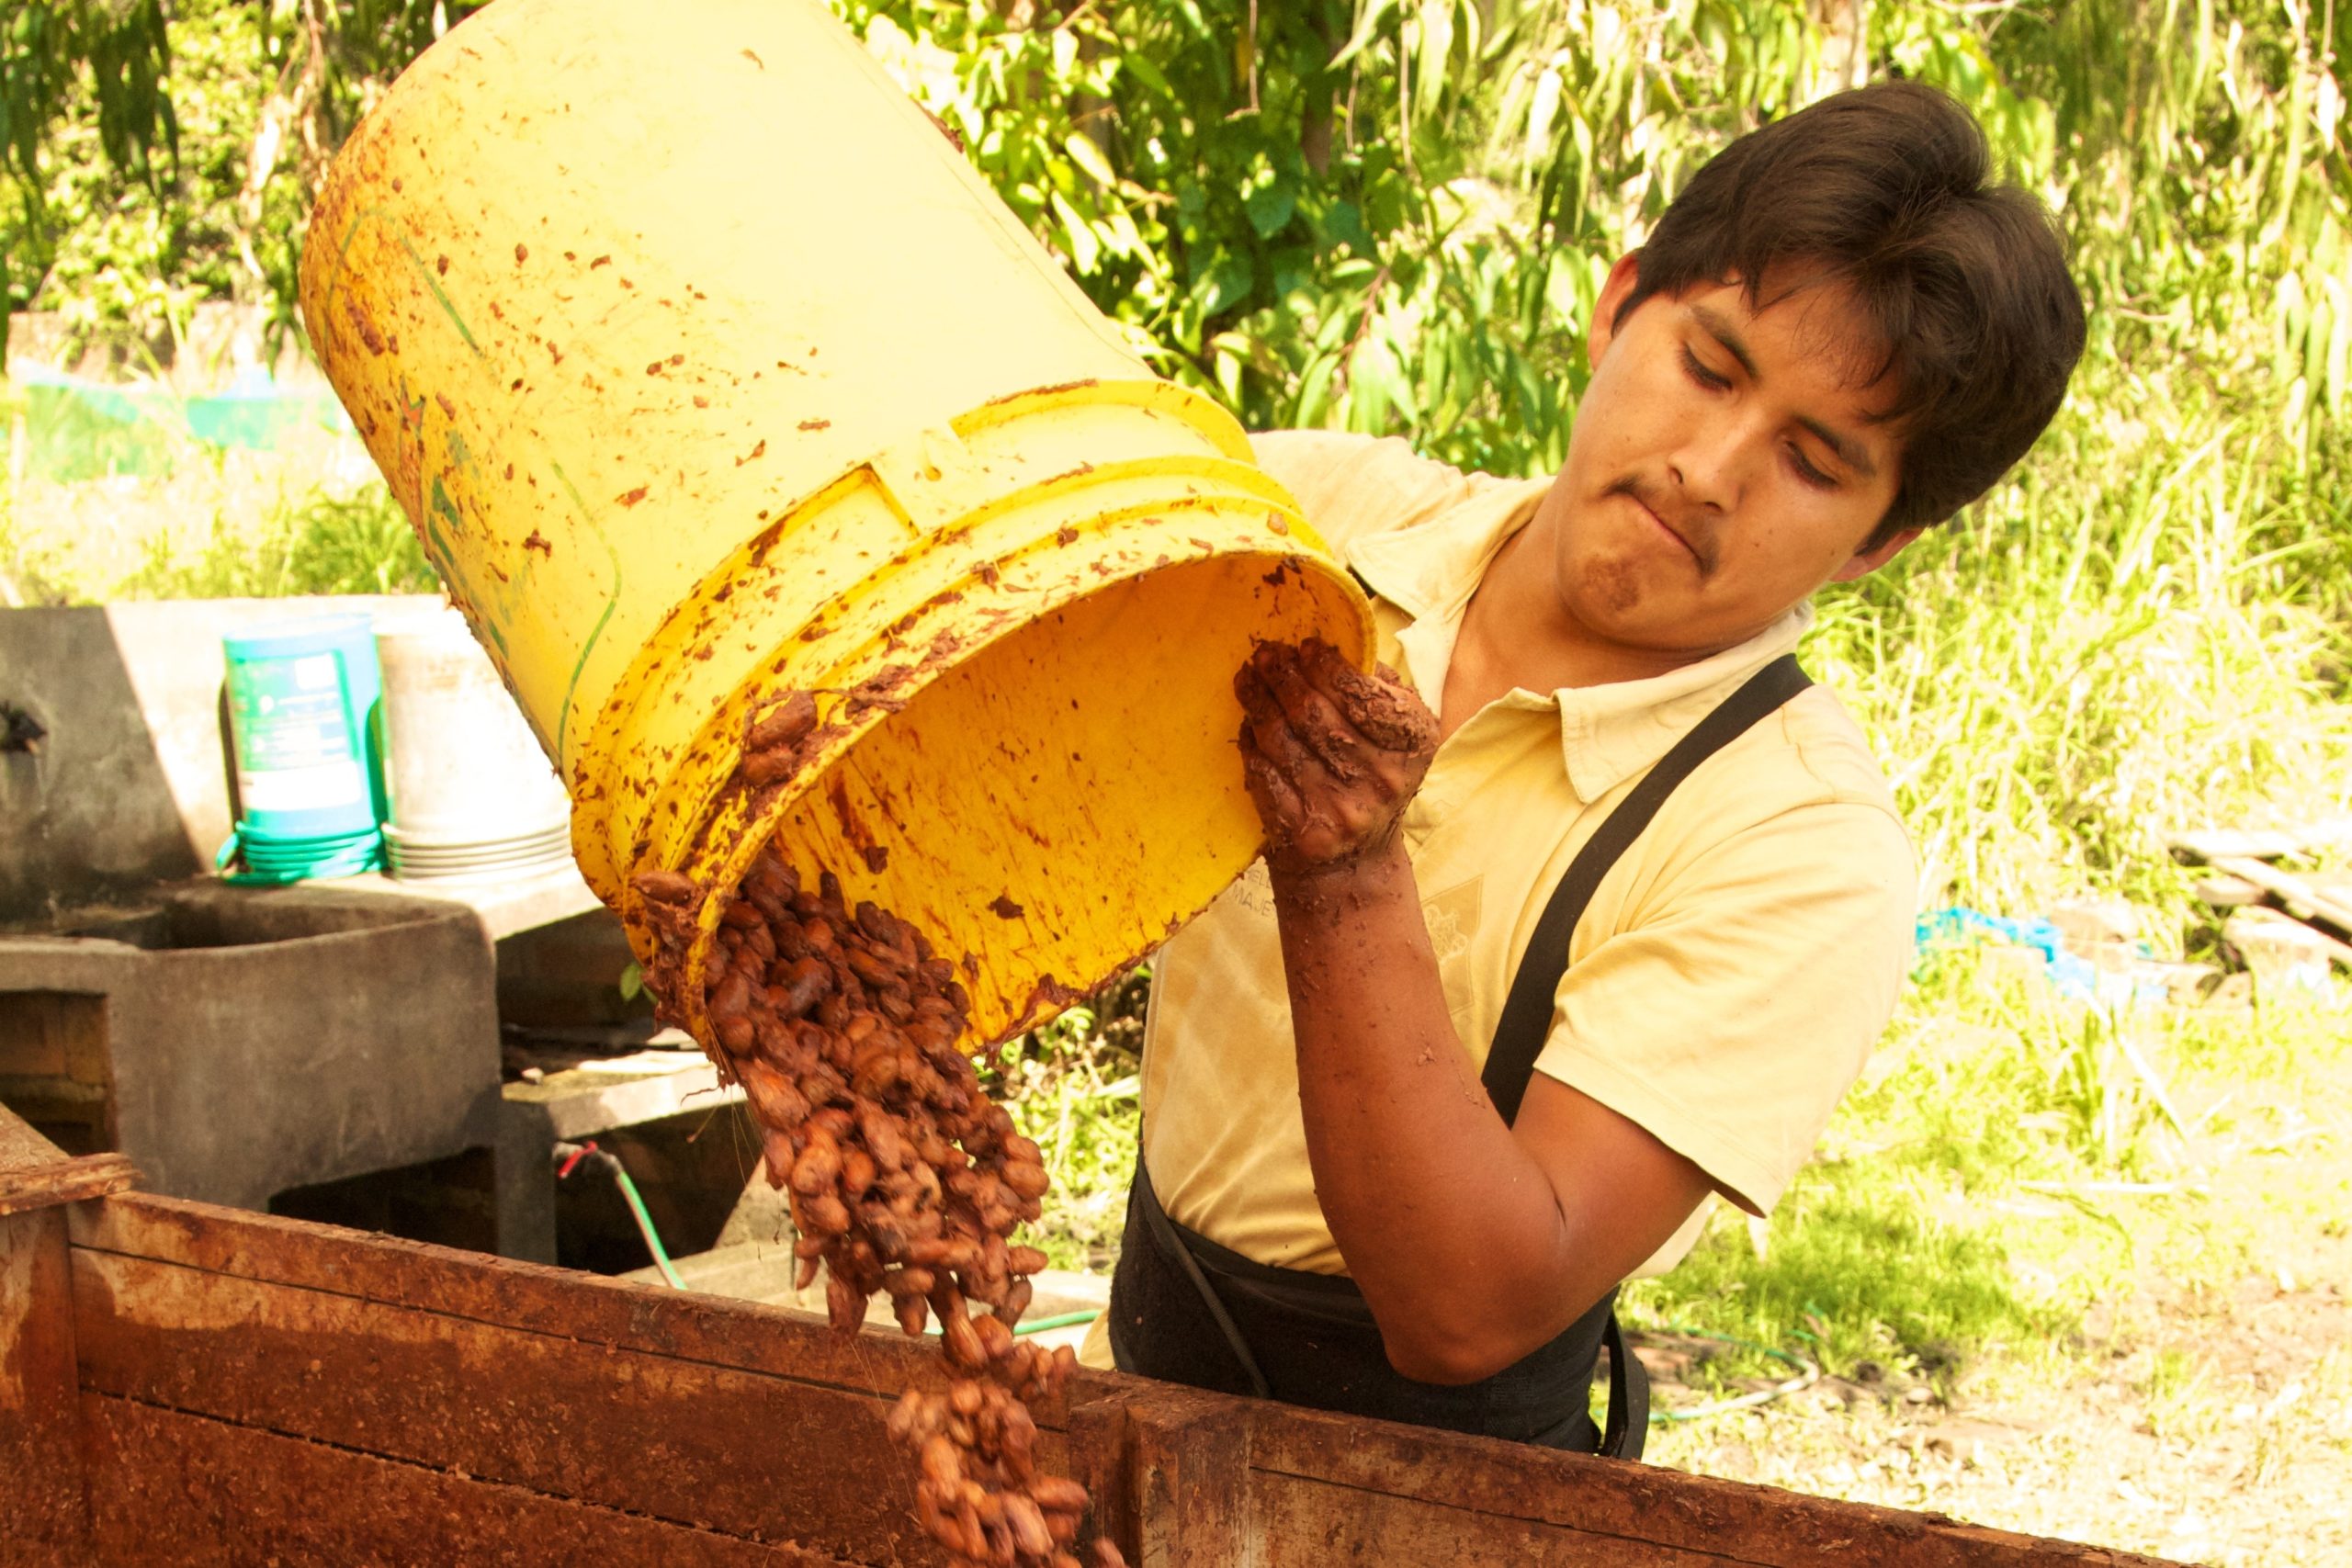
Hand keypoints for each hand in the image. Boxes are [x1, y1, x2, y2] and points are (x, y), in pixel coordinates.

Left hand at [1234, 638, 1437, 877]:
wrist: (1355, 862)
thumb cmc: (1373, 775)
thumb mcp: (1399, 732)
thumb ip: (1379, 686)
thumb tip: (1340, 642)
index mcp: (1412, 745)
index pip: (1363, 695)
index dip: (1327, 667)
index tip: (1304, 647)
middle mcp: (1383, 780)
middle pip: (1314, 714)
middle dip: (1283, 676)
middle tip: (1264, 653)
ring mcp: (1342, 810)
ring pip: (1283, 740)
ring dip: (1258, 702)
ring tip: (1247, 678)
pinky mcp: (1305, 833)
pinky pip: (1265, 773)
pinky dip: (1251, 744)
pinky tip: (1248, 724)